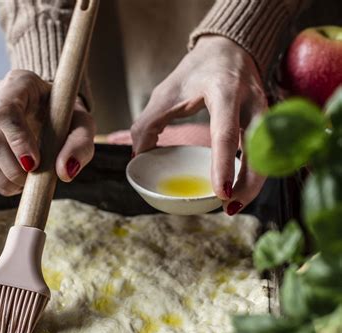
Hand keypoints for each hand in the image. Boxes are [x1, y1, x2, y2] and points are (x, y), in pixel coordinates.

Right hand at [0, 70, 95, 195]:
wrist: (52, 115)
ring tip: (28, 182)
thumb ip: (79, 145)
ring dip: (6, 179)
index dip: (17, 140)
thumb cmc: (66, 116)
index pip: (4, 109)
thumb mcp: (82, 125)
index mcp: (19, 83)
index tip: (33, 163)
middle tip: (36, 178)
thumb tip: (65, 172)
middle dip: (14, 168)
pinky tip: (18, 182)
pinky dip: (0, 184)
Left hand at [131, 36, 267, 213]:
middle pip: (259, 150)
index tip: (220, 193)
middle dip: (248, 184)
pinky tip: (241, 190)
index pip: (226, 134)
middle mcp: (251, 101)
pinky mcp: (269, 122)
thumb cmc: (197, 72)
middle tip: (229, 208)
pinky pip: (268, 154)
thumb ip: (148, 123)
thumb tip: (138, 158)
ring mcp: (265, 112)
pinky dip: (255, 175)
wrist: (230, 48)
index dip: (223, 165)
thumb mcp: (166, 92)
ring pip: (269, 155)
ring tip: (233, 206)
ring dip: (254, 184)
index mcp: (225, 91)